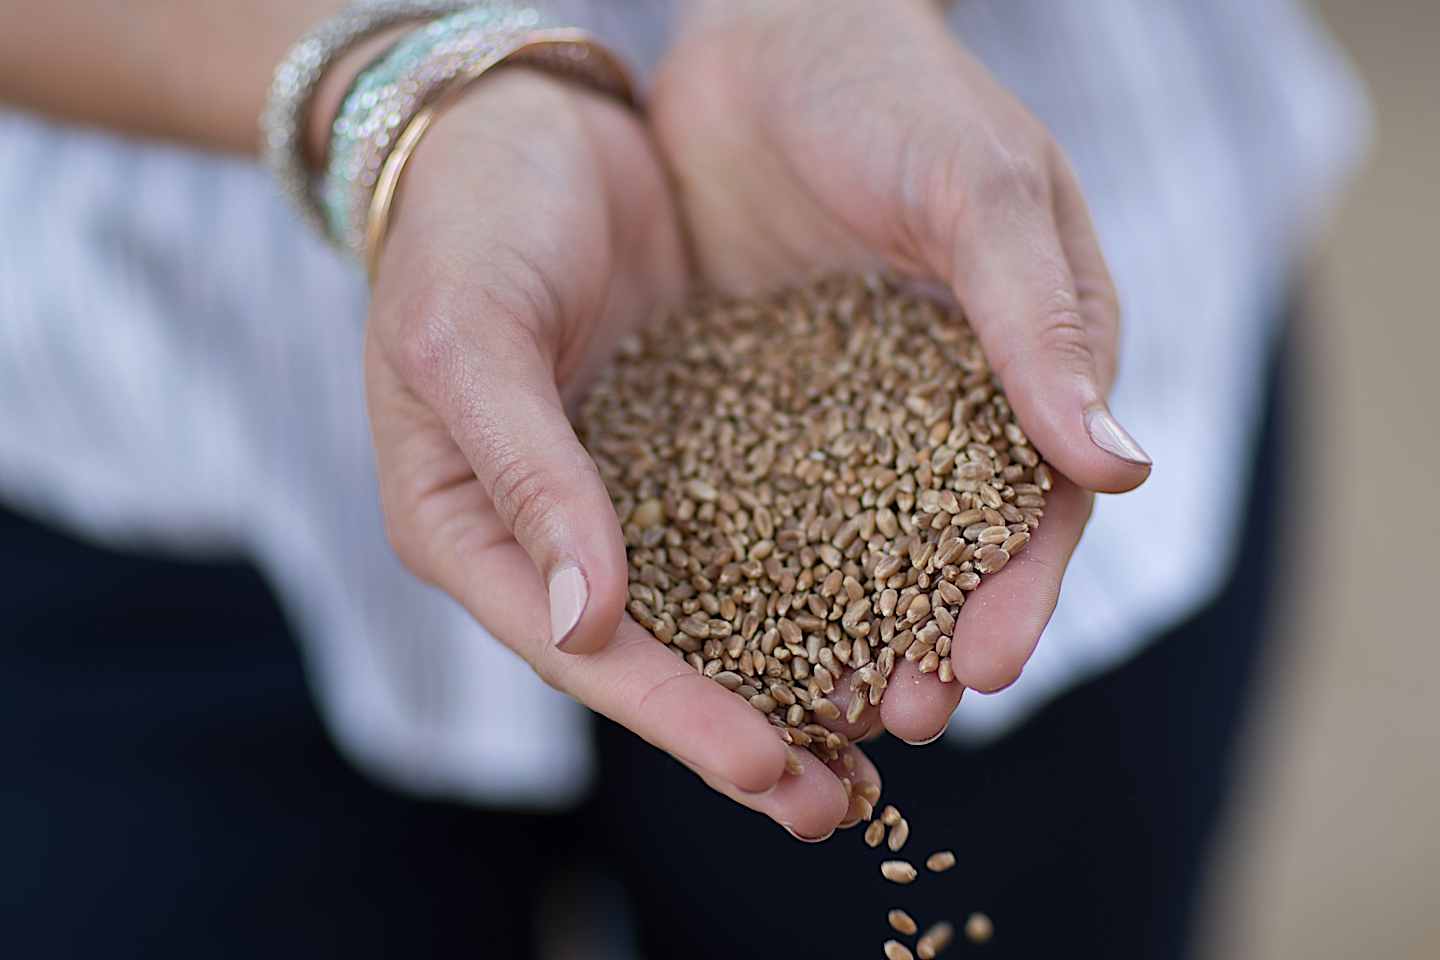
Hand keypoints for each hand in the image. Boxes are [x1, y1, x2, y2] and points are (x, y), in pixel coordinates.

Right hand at [364, 70, 875, 838]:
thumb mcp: (471, 340)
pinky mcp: (686, 442)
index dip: (669, 713)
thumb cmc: (463, 222)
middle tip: (839, 809)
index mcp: (469, 529)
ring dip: (787, 673)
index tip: (768, 766)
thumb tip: (588, 621)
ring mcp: (621, 491)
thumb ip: (527, 474)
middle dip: (742, 732)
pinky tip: (882, 610)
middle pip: (649, 657)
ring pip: (711, 606)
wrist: (519, 123)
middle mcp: (548, 530)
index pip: (575, 649)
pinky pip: (752, 523)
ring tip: (876, 739)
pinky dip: (810, 573)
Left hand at [651, 0, 1152, 740]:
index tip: (984, 667)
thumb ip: (1039, 326)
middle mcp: (936, 404)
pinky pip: (754, 496)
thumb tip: (1121, 471)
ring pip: (846, 543)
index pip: (1035, 502)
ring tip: (811, 706)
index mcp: (1023, 363)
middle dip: (924, 635)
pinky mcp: (757, 399)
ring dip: (837, 627)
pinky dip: (748, 565)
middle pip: (941, 548)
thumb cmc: (898, 96)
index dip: (1018, 589)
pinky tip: (716, 627)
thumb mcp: (979, 194)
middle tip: (895, 718)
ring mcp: (844, 410)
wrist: (769, 34)